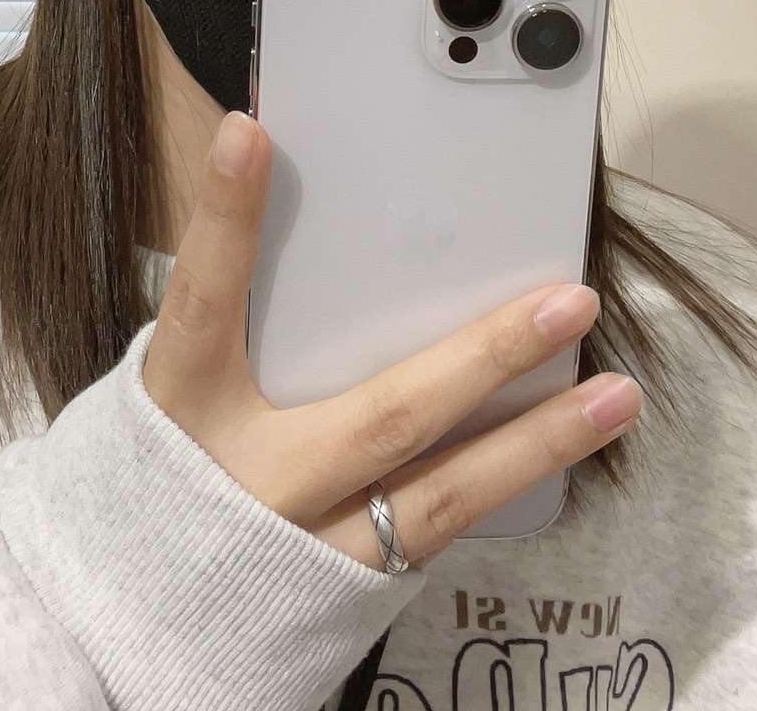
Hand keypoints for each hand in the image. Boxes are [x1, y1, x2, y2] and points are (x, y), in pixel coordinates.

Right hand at [142, 111, 641, 571]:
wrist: (138, 621)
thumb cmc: (172, 470)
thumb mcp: (181, 383)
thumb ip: (232, 299)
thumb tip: (264, 162)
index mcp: (184, 406)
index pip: (202, 298)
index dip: (223, 217)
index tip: (251, 135)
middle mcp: (251, 478)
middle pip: (381, 414)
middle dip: (483, 356)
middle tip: (570, 300)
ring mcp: (306, 544)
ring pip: (440, 495)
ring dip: (538, 442)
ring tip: (617, 393)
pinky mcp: (348, 590)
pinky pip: (440, 527)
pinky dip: (507, 482)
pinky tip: (570, 442)